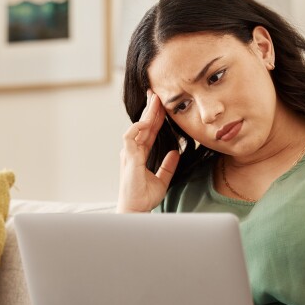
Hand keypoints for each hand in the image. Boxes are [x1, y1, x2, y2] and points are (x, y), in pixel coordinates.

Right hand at [117, 91, 179, 212]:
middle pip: (143, 126)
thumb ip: (168, 166)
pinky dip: (138, 128)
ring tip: (155, 101)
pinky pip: (130, 138)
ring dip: (146, 114)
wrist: (136, 211)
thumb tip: (176, 152)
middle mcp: (132, 152)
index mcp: (139, 155)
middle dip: (151, 109)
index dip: (156, 118)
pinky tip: (147, 121)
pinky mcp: (128, 159)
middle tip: (158, 93)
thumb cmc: (143, 198)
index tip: (163, 104)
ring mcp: (129, 154)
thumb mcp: (162, 180)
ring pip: (138, 128)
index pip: (149, 131)